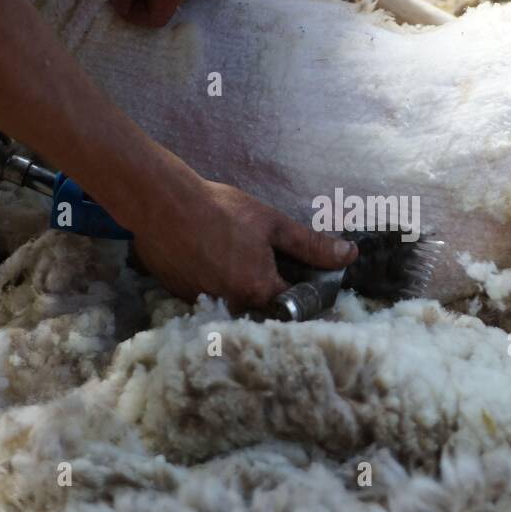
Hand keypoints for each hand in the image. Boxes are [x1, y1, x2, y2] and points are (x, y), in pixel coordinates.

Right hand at [132, 178, 357, 311]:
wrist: (161, 203)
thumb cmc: (219, 209)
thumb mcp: (272, 223)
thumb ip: (311, 245)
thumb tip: (349, 255)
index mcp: (258, 290)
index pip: (295, 305)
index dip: (305, 290)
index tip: (306, 276)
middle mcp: (232, 306)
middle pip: (264, 308)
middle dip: (272, 289)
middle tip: (265, 260)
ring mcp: (204, 304)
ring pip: (235, 304)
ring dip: (242, 287)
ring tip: (235, 256)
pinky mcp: (182, 297)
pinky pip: (210, 298)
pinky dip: (216, 282)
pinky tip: (212, 257)